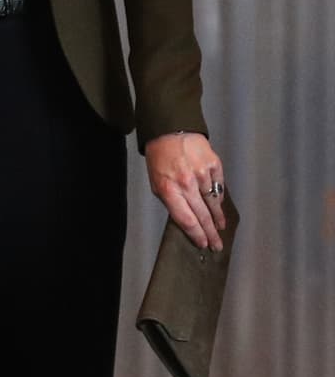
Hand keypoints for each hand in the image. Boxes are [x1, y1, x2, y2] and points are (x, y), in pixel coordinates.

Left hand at [145, 132, 226, 251]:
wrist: (171, 131)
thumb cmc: (160, 159)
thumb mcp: (156, 183)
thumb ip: (171, 202)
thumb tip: (186, 219)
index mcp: (169, 190)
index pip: (186, 219)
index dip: (196, 234)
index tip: (203, 244)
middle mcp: (187, 184)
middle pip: (203, 215)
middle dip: (211, 233)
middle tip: (217, 245)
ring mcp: (202, 174)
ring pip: (214, 202)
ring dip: (218, 218)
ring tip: (221, 229)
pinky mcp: (214, 165)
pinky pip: (219, 187)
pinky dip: (220, 199)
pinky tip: (220, 207)